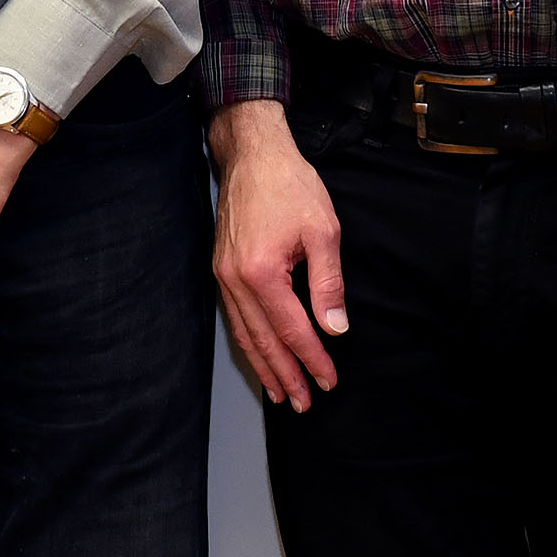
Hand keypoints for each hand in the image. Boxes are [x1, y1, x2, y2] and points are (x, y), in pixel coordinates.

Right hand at [207, 100, 346, 411]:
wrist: (252, 153)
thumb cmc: (290, 185)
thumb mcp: (323, 230)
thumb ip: (328, 283)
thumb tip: (335, 327)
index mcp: (262, 272)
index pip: (292, 329)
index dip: (312, 359)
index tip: (329, 381)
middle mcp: (235, 279)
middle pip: (263, 340)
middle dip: (285, 374)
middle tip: (303, 403)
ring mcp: (223, 275)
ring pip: (244, 333)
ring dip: (263, 365)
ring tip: (279, 392)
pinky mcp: (221, 268)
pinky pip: (234, 316)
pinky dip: (248, 341)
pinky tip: (259, 354)